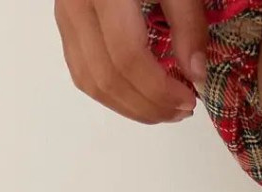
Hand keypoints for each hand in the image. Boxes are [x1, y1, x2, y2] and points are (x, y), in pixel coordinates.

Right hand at [54, 0, 207, 123]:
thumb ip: (188, 23)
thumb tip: (196, 75)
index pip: (127, 57)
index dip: (159, 90)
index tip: (190, 100)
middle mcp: (77, 2)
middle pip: (106, 76)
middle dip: (148, 106)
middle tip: (181, 111)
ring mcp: (64, 12)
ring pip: (89, 80)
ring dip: (130, 106)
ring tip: (164, 110)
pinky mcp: (64, 19)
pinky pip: (81, 70)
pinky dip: (113, 93)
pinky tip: (141, 95)